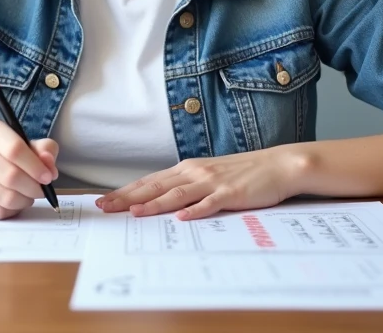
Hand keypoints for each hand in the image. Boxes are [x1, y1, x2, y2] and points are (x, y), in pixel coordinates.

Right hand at [0, 119, 58, 219]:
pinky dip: (12, 211)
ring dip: (25, 201)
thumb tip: (49, 164)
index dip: (36, 167)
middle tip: (41, 191)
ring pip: (5, 197)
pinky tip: (14, 203)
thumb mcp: (26, 143)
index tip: (48, 177)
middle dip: (33, 188)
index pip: (15, 149)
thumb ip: (44, 149)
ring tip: (28, 196)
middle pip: (10, 176)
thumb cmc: (4, 152)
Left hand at [96, 147, 306, 220]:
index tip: (104, 200)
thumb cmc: (244, 173)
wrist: (278, 165)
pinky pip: (210, 204)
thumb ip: (188, 186)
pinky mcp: (231, 193)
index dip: (126, 191)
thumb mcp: (210, 176)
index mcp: (188, 169)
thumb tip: (163, 201)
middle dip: (128, 197)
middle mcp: (195, 173)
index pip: (150, 181)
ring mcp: (213, 182)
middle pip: (156, 186)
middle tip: (105, 207)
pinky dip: (195, 210)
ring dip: (154, 204)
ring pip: (177, 194)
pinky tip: (182, 218)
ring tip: (134, 213)